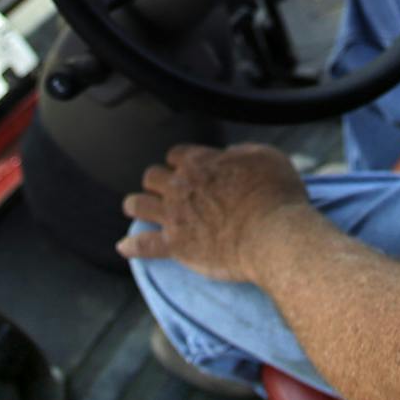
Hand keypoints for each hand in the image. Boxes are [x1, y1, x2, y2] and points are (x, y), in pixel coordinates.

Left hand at [115, 142, 313, 281]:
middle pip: (153, 175)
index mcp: (201, 162)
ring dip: (137, 204)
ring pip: (138, 203)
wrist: (273, 234)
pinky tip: (124, 247)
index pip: (178, 154)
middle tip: (167, 191)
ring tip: (137, 208)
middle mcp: (181, 185)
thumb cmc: (275, 194)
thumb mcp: (266, 157)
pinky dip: (132, 246)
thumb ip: (241, 152)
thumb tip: (229, 155)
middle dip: (158, 181)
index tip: (188, 170)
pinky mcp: (175, 245)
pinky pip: (143, 245)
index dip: (182, 161)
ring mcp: (175, 215)